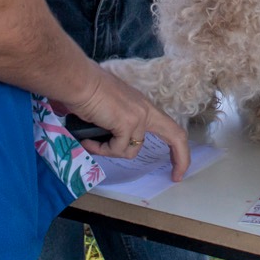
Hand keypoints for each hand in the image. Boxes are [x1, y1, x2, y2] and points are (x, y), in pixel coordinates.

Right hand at [69, 67, 190, 179]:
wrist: (79, 81)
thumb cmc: (87, 91)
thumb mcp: (111, 110)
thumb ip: (117, 125)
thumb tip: (109, 142)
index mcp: (143, 106)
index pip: (170, 127)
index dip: (177, 147)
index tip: (176, 166)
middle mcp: (145, 110)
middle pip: (176, 136)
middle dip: (181, 158)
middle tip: (177, 178)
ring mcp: (138, 117)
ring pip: (131, 151)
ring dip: (110, 151)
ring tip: (92, 140)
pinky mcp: (128, 124)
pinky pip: (116, 149)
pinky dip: (100, 149)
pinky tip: (88, 140)